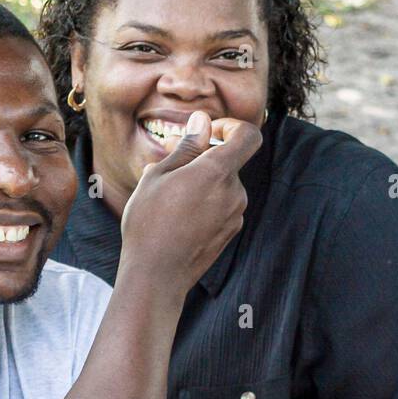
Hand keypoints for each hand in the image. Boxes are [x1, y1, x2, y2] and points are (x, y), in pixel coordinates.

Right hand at [118, 111, 260, 298]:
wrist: (156, 276)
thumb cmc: (149, 223)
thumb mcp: (158, 176)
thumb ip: (187, 146)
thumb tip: (203, 122)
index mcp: (217, 173)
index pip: (248, 136)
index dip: (231, 127)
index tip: (208, 132)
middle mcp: (234, 193)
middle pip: (228, 162)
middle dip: (202, 156)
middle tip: (168, 159)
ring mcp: (235, 216)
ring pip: (222, 186)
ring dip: (201, 181)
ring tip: (167, 193)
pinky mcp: (230, 233)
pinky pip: (221, 207)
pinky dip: (205, 202)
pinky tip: (177, 215)